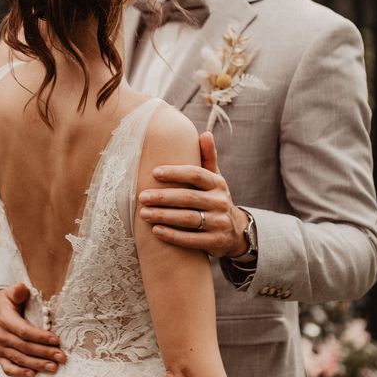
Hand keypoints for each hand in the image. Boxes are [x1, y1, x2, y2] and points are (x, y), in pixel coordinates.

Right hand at [0, 283, 66, 376]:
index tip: (57, 340)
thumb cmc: (9, 301)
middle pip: (24, 347)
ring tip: (54, 368)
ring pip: (19, 359)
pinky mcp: (0, 356)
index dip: (40, 337)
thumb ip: (18, 291)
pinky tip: (33, 375)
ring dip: (37, 364)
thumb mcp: (12, 293)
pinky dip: (19, 373)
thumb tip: (22, 288)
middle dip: (44, 353)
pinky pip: (8, 368)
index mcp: (5, 320)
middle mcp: (0, 336)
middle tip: (62, 357)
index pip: (24, 331)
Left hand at [138, 131, 249, 258]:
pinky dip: (173, 236)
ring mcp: (219, 223)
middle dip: (163, 197)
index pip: (196, 174)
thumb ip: (208, 158)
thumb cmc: (214, 200)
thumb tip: (205, 134)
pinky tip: (156, 231)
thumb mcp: (215, 180)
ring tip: (143, 214)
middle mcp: (220, 202)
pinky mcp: (216, 242)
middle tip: (142, 197)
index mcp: (218, 184)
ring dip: (164, 216)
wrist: (235, 232)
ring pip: (188, 219)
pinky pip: (192, 240)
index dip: (176, 173)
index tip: (154, 172)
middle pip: (189, 198)